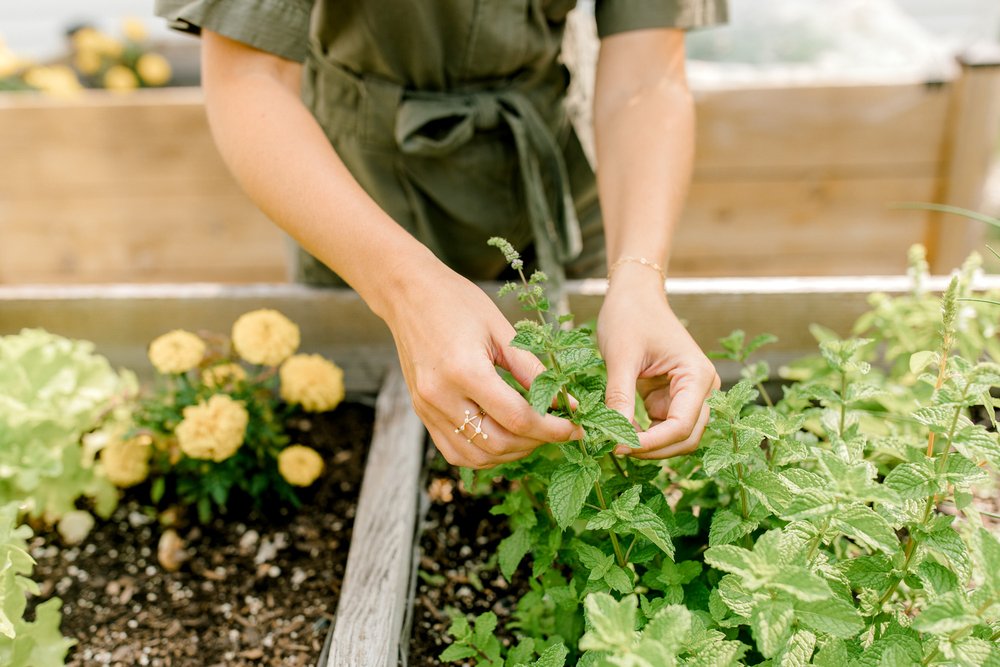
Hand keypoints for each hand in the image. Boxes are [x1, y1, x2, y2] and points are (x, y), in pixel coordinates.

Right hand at [384, 264, 582, 468]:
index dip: (553, 428)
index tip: (576, 426)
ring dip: (512, 453)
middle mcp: (442, 397)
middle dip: (537, 442)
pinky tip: (504, 438)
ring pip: (477, 456)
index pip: (518, 418)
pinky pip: (455, 451)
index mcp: (465, 372)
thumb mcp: (501, 329)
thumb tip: (566, 402)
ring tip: (533, 435)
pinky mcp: (422, 413)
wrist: (408, 294)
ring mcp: (428, 409)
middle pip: (498, 443)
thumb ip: (532, 370)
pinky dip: (484, 454)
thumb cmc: (457, 302)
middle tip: (559, 429)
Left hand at [597, 265, 719, 458]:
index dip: (652, 443)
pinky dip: (643, 434)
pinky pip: (662, 426)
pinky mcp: (672, 397)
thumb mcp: (620, 356)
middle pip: (686, 437)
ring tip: (614, 440)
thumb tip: (614, 436)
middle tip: (614, 450)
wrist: (633, 294)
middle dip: (653, 449)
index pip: (682, 425)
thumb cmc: (629, 316)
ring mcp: (689, 394)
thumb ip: (619, 397)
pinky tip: (620, 430)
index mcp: (697, 375)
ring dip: (649, 445)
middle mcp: (702, 388)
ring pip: (676, 437)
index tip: (619, 447)